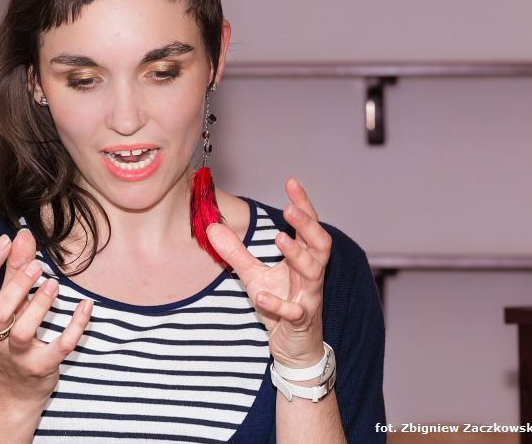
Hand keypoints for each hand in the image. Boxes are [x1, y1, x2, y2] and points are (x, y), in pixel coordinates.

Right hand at [0, 229, 92, 406]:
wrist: (12, 394)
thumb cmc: (10, 340)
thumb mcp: (7, 308)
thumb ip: (13, 273)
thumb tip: (22, 236)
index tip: (6, 239)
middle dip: (16, 287)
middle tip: (36, 266)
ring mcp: (18, 355)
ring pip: (24, 332)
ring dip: (39, 306)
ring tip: (55, 285)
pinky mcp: (42, 368)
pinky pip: (60, 348)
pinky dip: (75, 327)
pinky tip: (86, 306)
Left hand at [206, 177, 331, 367]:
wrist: (294, 348)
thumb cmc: (280, 306)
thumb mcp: (253, 275)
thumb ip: (235, 252)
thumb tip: (211, 227)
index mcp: (302, 259)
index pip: (307, 226)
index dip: (302, 204)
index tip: (290, 182)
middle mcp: (310, 275)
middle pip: (320, 244)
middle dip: (307, 225)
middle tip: (290, 210)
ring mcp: (308, 298)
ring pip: (313, 272)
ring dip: (298, 255)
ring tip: (279, 240)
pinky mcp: (301, 321)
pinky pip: (294, 311)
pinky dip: (278, 304)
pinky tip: (260, 296)